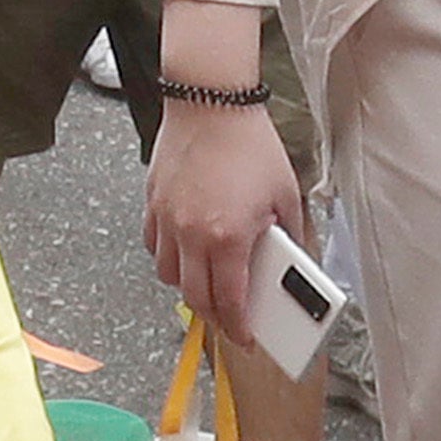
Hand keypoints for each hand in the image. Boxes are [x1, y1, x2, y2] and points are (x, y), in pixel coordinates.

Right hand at [138, 93, 305, 355]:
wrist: (210, 103)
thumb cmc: (250, 145)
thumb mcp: (285, 194)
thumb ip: (287, 233)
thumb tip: (287, 262)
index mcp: (228, 236)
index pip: (229, 300)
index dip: (238, 326)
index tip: (246, 337)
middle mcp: (191, 234)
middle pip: (194, 296)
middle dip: (212, 316)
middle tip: (227, 320)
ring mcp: (166, 219)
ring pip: (167, 274)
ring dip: (187, 285)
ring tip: (206, 281)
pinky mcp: (152, 203)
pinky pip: (153, 245)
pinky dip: (168, 256)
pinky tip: (185, 248)